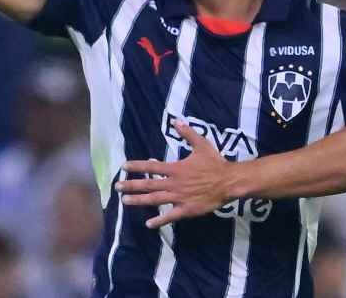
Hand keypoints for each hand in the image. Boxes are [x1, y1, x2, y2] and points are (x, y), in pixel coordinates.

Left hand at [116, 119, 236, 228]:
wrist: (228, 181)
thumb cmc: (215, 163)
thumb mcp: (202, 145)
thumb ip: (188, 134)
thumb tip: (176, 121)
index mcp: (175, 168)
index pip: (151, 167)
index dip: (137, 167)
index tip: (124, 167)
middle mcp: (173, 183)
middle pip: (148, 185)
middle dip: (131, 185)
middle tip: (117, 187)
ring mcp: (178, 197)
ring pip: (154, 200)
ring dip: (139, 201)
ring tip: (125, 201)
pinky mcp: (186, 209)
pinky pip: (170, 216)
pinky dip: (159, 220)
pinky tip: (149, 224)